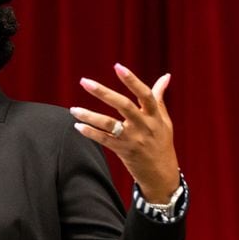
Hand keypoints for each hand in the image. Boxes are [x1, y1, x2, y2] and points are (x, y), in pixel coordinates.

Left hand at [70, 63, 179, 202]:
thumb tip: (165, 76)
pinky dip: (90, 133)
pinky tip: (77, 126)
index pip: (144, 94)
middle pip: (123, 105)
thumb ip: (159, 98)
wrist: (161, 173)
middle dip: (102, 92)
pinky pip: (104, 140)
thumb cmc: (161, 142)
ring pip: (109, 124)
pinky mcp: (123, 150)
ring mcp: (133, 138)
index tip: (118, 66)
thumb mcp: (164, 120)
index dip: (132, 80)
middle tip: (84, 81)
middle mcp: (144, 125)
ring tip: (73, 109)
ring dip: (89, 115)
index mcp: (155, 115)